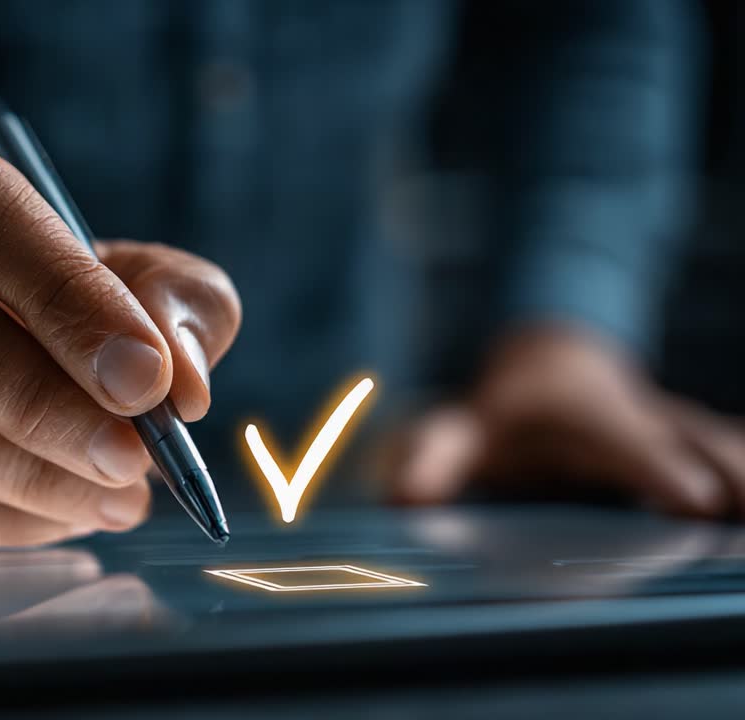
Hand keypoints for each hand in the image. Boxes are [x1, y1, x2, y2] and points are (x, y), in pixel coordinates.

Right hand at [0, 133, 240, 545]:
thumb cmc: (59, 306)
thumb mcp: (135, 278)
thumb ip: (174, 303)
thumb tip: (179, 379)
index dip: (62, 294)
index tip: (145, 375)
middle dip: (42, 404)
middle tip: (132, 457)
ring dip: (20, 474)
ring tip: (114, 497)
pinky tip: (57, 516)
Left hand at [385, 326, 744, 519]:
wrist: (551, 362)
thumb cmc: (503, 414)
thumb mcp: (459, 430)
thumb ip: (435, 458)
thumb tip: (403, 495)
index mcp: (584, 419)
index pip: (624, 440)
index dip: (655, 466)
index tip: (692, 500)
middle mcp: (642, 420)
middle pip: (699, 442)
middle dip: (727, 472)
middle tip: (743, 513)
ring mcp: (680, 429)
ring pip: (729, 444)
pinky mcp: (704, 443)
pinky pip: (739, 450)